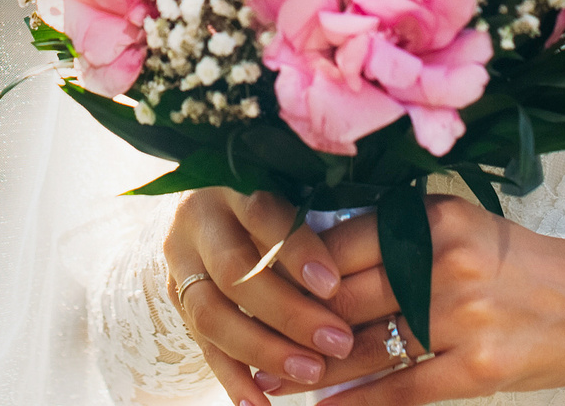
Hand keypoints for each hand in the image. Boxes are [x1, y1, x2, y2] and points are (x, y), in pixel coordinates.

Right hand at [162, 189, 395, 405]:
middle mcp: (200, 218)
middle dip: (287, 312)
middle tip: (336, 341)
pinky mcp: (177, 299)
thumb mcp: (298, 191)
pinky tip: (259, 405)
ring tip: (309, 373)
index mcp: (235, 181)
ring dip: (261, 349)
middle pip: (234, 271)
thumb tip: (387, 256)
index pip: (263, 213)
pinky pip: (200, 345)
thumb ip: (326, 216)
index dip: (297, 250)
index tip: (334, 285)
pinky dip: (231, 378)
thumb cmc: (282, 196)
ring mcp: (181, 262)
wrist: (211, 203)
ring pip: (210, 313)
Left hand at [270, 197, 564, 400]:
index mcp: (435, 217)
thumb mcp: (459, 229)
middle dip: (291, 324)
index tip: (254, 287)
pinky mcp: (481, 368)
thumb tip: (308, 258)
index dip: (291, 272)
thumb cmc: (517, 265)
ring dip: (312, 369)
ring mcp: (464, 315)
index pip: (339, 243)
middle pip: (344, 297)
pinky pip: (403, 389)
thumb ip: (393, 239)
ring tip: (271, 381)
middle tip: (250, 340)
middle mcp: (446, 259)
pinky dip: (359, 403)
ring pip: (365, 347)